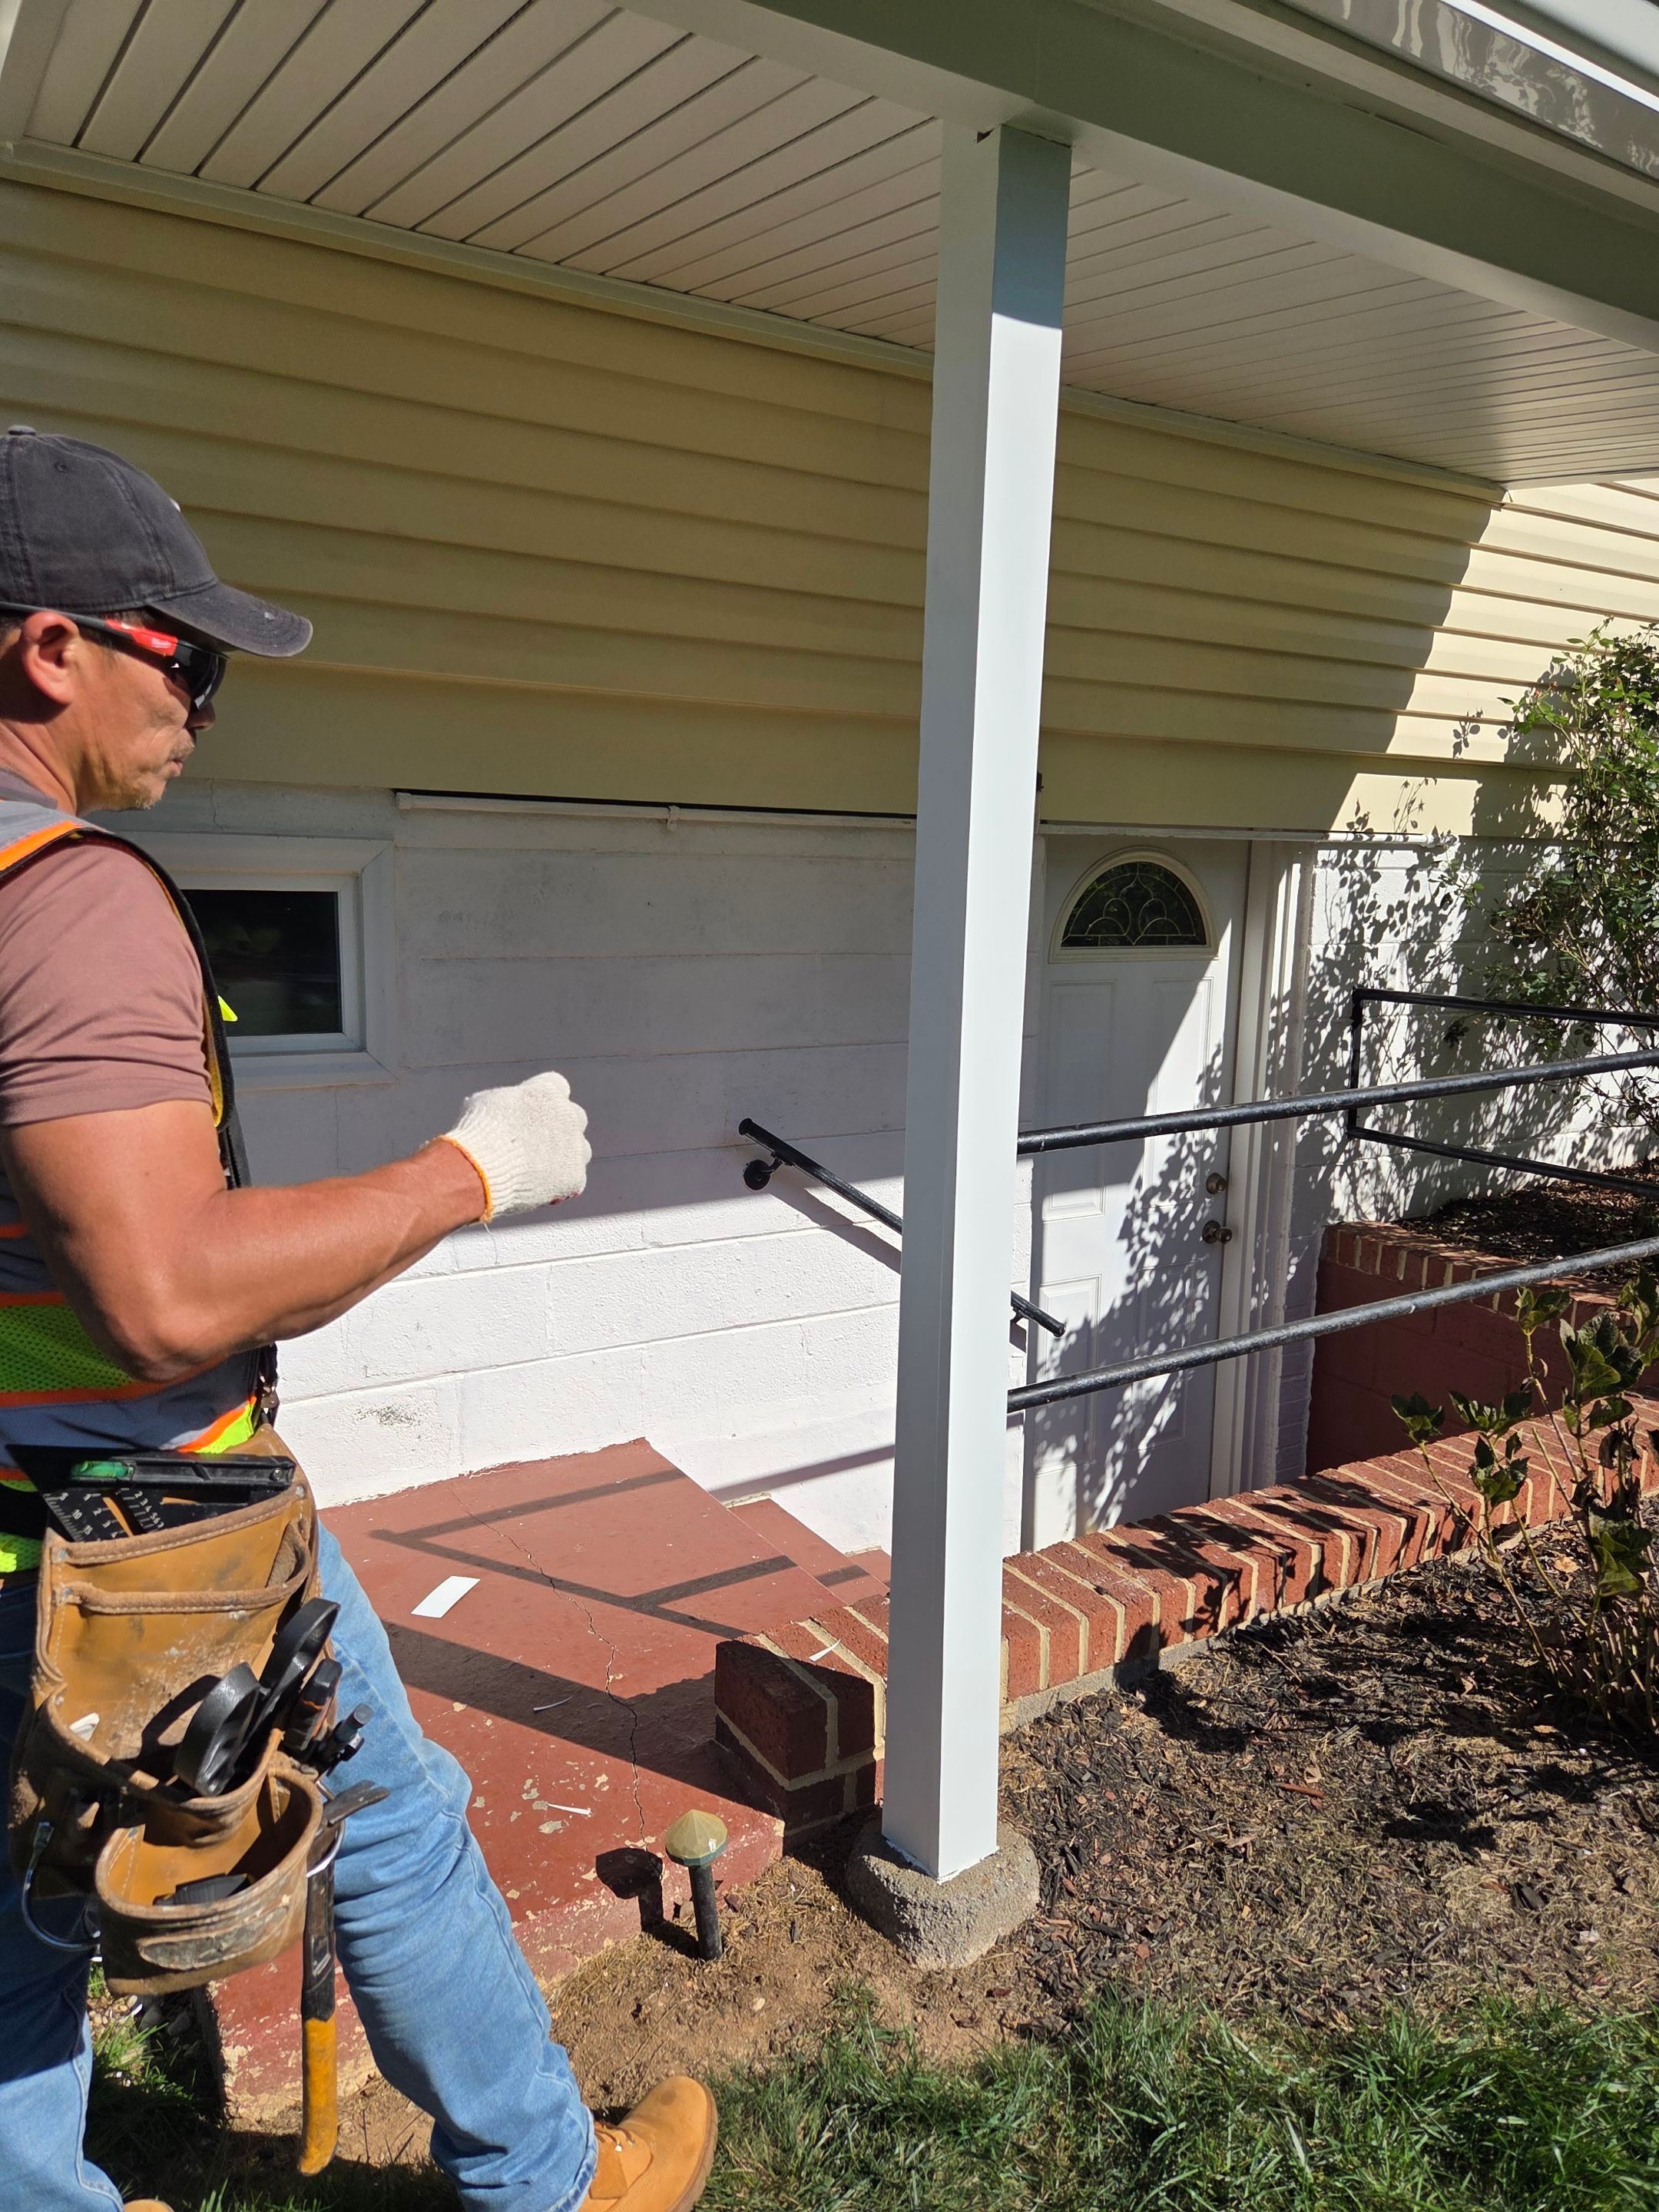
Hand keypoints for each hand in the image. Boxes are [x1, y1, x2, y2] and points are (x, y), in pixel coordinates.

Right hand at [439, 1072, 590, 1219]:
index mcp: (547, 1092)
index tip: (535, 1112)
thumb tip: (499, 1109)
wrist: (480, 1170)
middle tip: (541, 1143)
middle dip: (561, 1128)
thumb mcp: (484, 1104)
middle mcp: (567, 1115)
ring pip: (581, 1149)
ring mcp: (573, 1146)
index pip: (557, 1086)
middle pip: (575, 1117)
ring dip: (566, 1157)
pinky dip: (561, 1185)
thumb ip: (503, 1103)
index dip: (545, 1101)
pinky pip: (574, 1180)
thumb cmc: (477, 1135)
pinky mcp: (574, 1176)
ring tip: (541, 1170)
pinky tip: (542, 1190)